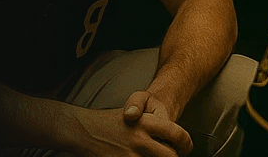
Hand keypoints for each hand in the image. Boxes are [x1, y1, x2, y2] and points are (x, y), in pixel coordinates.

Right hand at [68, 100, 191, 156]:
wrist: (81, 130)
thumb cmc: (106, 122)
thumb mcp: (131, 115)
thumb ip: (152, 126)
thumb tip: (171, 137)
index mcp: (145, 122)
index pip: (177, 134)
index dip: (186, 143)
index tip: (186, 147)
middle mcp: (140, 139)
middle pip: (171, 156)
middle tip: (173, 156)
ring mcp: (131, 155)